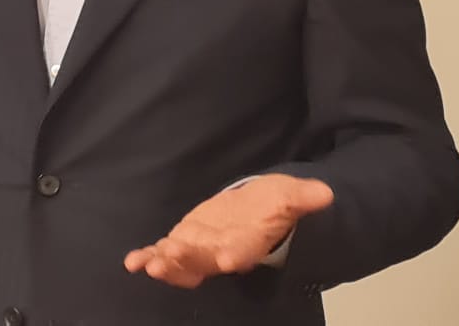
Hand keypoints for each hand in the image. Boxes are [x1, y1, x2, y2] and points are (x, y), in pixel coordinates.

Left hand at [123, 174, 333, 287]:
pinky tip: (133, 262)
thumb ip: (304, 196)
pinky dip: (149, 258)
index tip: (227, 258)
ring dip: (166, 265)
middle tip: (169, 259)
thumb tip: (326, 193)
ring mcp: (201, 250)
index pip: (245, 248)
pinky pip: (165, 254)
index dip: (236, 253)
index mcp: (250, 240)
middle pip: (206, 259)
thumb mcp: (290, 194)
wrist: (256, 213)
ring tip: (149, 265)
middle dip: (188, 260)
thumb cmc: (273, 205)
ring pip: (183, 263)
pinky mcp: (184, 244)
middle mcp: (224, 251)